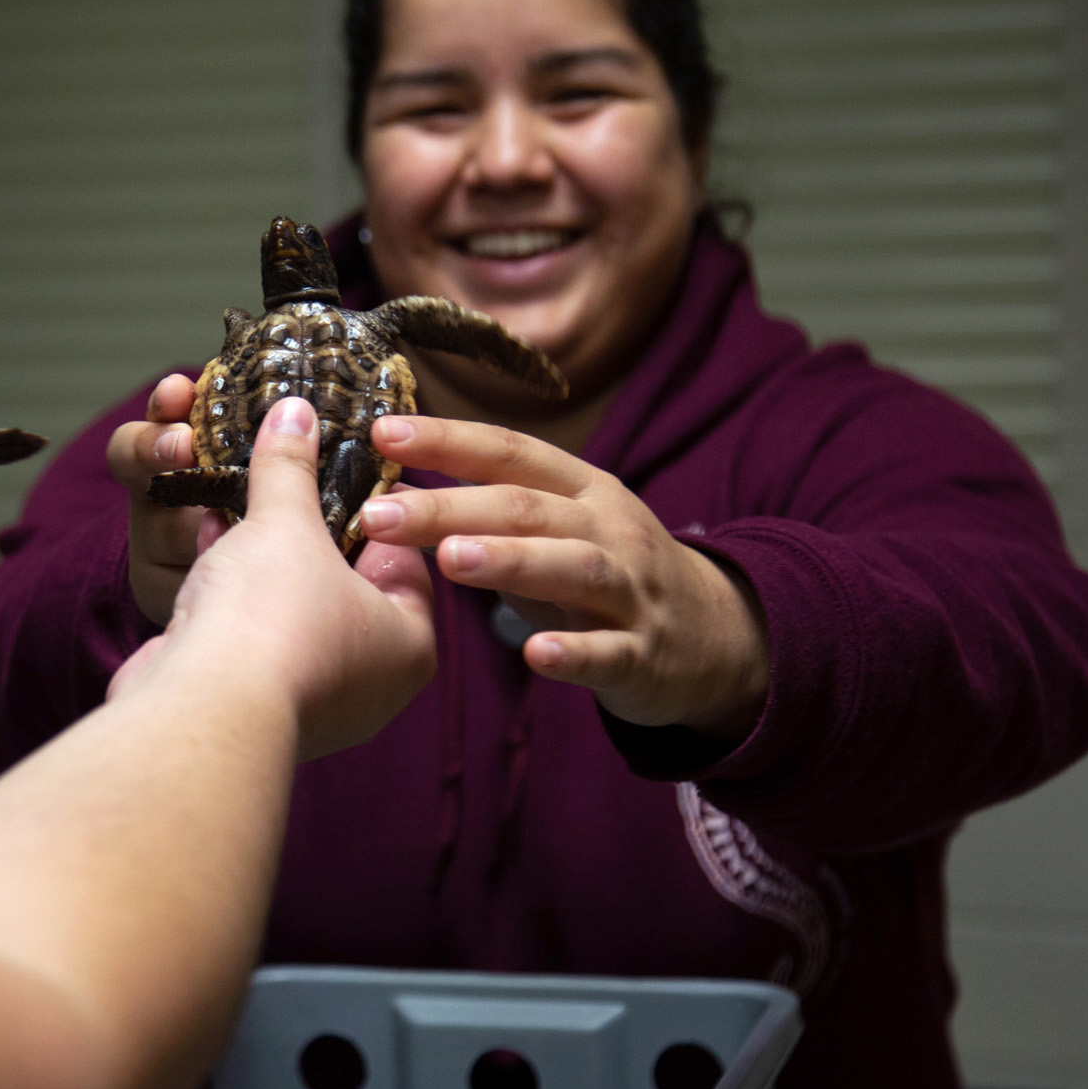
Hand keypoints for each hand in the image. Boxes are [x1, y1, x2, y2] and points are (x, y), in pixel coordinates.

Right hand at [110, 397, 436, 760]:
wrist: (199, 710)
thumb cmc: (271, 619)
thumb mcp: (285, 521)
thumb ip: (290, 466)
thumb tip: (295, 410)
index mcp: (411, 644)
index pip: (404, 557)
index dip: (368, 504)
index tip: (337, 466)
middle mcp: (371, 685)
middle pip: (345, 583)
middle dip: (307, 532)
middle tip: (286, 481)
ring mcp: (311, 704)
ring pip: (293, 611)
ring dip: (264, 561)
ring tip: (240, 502)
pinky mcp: (254, 709)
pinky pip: (253, 637)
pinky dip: (233, 594)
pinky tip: (208, 542)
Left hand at [359, 415, 768, 740]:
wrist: (711, 635)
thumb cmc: (602, 572)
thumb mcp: (553, 529)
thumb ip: (482, 510)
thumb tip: (389, 493)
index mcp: (580, 488)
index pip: (508, 452)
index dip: (447, 440)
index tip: (382, 433)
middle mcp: (607, 527)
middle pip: (524, 508)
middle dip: (448, 508)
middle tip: (376, 515)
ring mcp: (630, 589)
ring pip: (570, 567)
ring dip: (509, 561)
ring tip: (448, 560)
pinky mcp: (643, 653)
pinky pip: (607, 652)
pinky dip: (572, 654)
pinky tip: (534, 655)